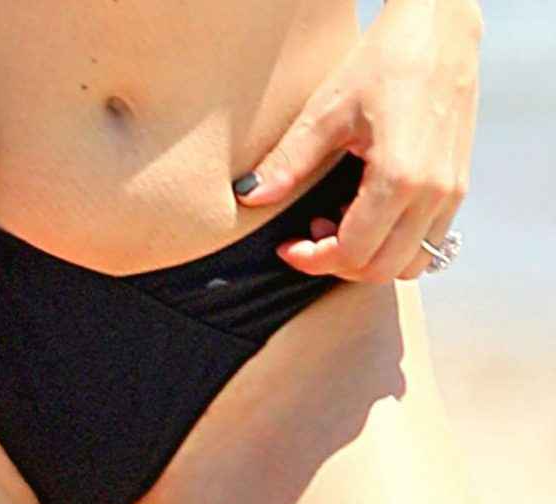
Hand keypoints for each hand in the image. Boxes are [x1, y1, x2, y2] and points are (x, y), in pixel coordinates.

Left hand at [231, 0, 483, 282]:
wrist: (438, 30)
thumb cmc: (383, 62)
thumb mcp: (325, 112)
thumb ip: (288, 162)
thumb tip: (249, 197)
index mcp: (400, 177)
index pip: (353, 252)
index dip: (313, 259)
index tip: (287, 246)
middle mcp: (434, 193)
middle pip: (382, 269)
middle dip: (337, 263)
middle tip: (308, 234)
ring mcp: (452, 193)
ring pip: (411, 264)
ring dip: (369, 257)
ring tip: (338, 221)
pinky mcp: (458, 187)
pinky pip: (428, 241)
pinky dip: (392, 242)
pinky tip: (365, 209)